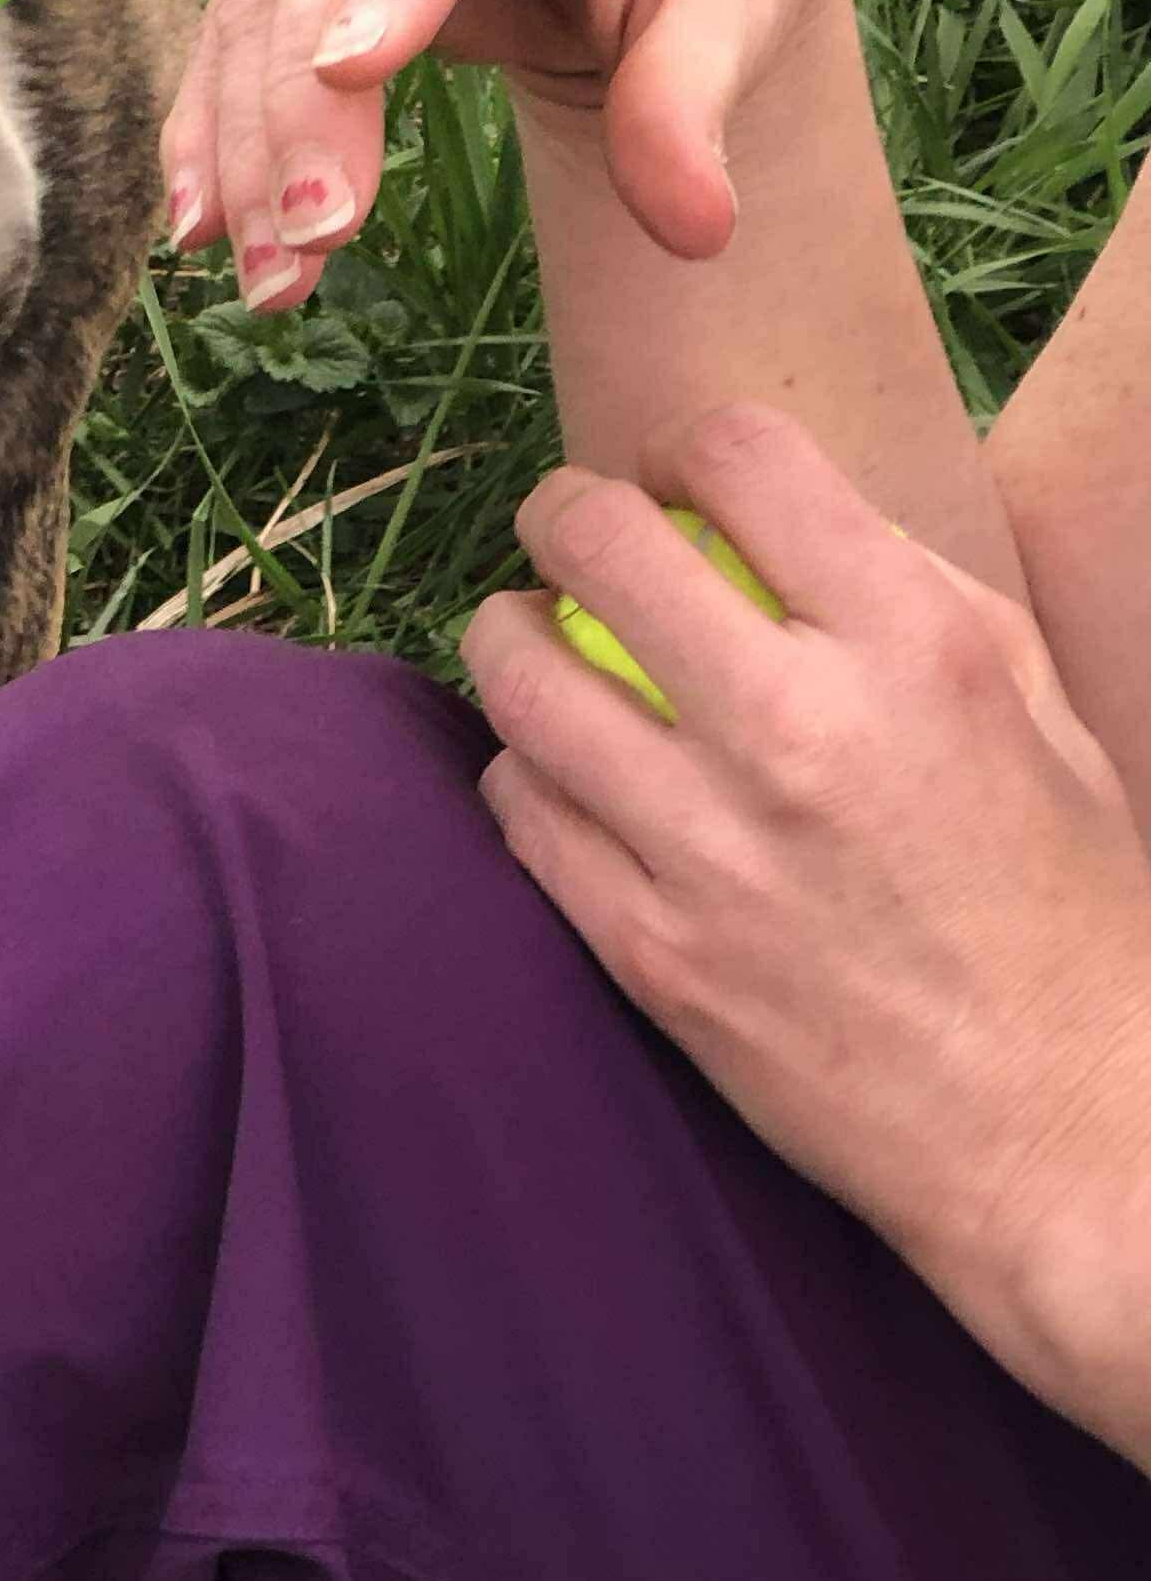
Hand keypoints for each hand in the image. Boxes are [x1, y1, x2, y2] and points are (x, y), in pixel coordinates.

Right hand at [161, 0, 845, 310]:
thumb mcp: (740, 8)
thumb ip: (694, 104)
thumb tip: (691, 225)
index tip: (352, 70)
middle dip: (308, 93)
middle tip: (314, 238)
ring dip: (249, 133)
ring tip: (264, 275)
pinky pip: (239, 12)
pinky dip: (215, 118)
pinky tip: (201, 221)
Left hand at [467, 402, 1150, 1454]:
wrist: (1067, 1132)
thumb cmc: (1061, 902)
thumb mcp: (1026, 701)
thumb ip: (900, 585)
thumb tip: (762, 511)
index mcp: (911, 645)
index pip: (737, 452)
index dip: (684, 448)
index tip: (675, 488)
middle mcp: (799, 729)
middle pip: (592, 537)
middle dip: (563, 512)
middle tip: (574, 543)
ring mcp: (710, 848)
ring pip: (516, 674)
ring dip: (512, 638)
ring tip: (541, 647)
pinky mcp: (651, 953)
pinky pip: (521, 810)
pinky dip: (531, 774)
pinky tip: (569, 777)